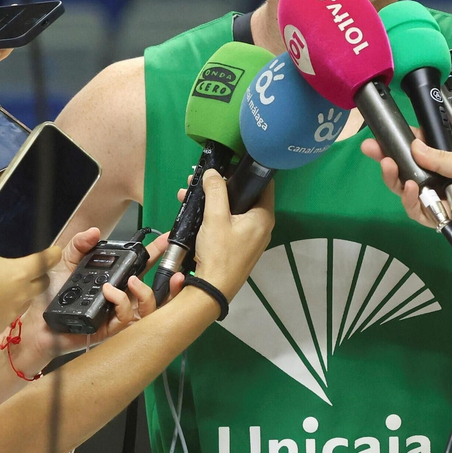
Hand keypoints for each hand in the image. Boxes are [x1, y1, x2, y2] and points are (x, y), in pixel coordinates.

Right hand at [0, 194, 59, 337]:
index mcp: (19, 272)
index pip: (47, 261)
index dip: (52, 254)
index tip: (53, 250)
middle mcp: (22, 294)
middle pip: (42, 283)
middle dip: (39, 275)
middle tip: (27, 267)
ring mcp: (11, 313)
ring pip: (26, 301)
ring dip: (21, 292)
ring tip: (5, 283)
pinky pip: (8, 315)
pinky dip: (3, 308)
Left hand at [10, 230, 184, 372]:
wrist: (35, 322)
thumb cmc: (49, 296)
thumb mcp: (65, 262)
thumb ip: (79, 244)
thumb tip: (94, 231)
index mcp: (113, 281)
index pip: (140, 266)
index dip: (156, 254)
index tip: (167, 240)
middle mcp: (119, 299)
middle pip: (154, 290)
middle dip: (168, 279)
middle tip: (170, 268)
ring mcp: (115, 316)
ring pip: (148, 309)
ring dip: (144, 292)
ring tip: (131, 280)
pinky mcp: (108, 331)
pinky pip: (126, 320)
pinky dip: (121, 303)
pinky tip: (109, 292)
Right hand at [189, 169, 274, 299]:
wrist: (212, 290)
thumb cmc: (219, 254)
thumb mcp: (215, 218)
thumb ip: (215, 191)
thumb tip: (213, 172)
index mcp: (263, 216)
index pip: (263, 184)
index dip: (246, 170)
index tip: (227, 162)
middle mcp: (262, 226)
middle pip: (244, 196)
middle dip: (220, 185)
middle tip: (199, 178)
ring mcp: (251, 237)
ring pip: (233, 209)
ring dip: (212, 200)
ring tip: (188, 193)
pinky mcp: (239, 245)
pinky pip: (229, 222)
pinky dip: (214, 214)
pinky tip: (194, 210)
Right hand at [362, 134, 451, 239]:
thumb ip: (439, 156)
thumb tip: (414, 147)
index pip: (423, 148)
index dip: (405, 142)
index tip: (387, 135)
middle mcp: (445, 179)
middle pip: (410, 169)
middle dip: (390, 159)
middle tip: (373, 149)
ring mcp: (441, 199)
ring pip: (409, 190)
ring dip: (396, 178)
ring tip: (389, 165)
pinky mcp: (440, 219)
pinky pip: (418, 210)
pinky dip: (411, 199)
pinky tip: (411, 187)